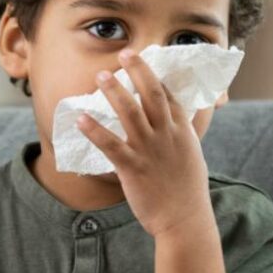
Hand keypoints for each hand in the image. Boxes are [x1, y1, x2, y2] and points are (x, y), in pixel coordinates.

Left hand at [77, 48, 212, 237]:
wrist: (185, 219)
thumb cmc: (188, 191)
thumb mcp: (192, 156)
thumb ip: (182, 136)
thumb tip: (176, 124)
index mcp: (182, 132)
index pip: (169, 96)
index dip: (155, 75)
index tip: (143, 58)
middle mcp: (167, 136)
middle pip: (152, 94)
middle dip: (138, 70)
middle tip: (124, 52)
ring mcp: (150, 151)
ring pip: (130, 113)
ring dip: (114, 92)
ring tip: (100, 75)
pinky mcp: (133, 169)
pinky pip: (110, 145)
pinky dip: (95, 130)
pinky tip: (80, 119)